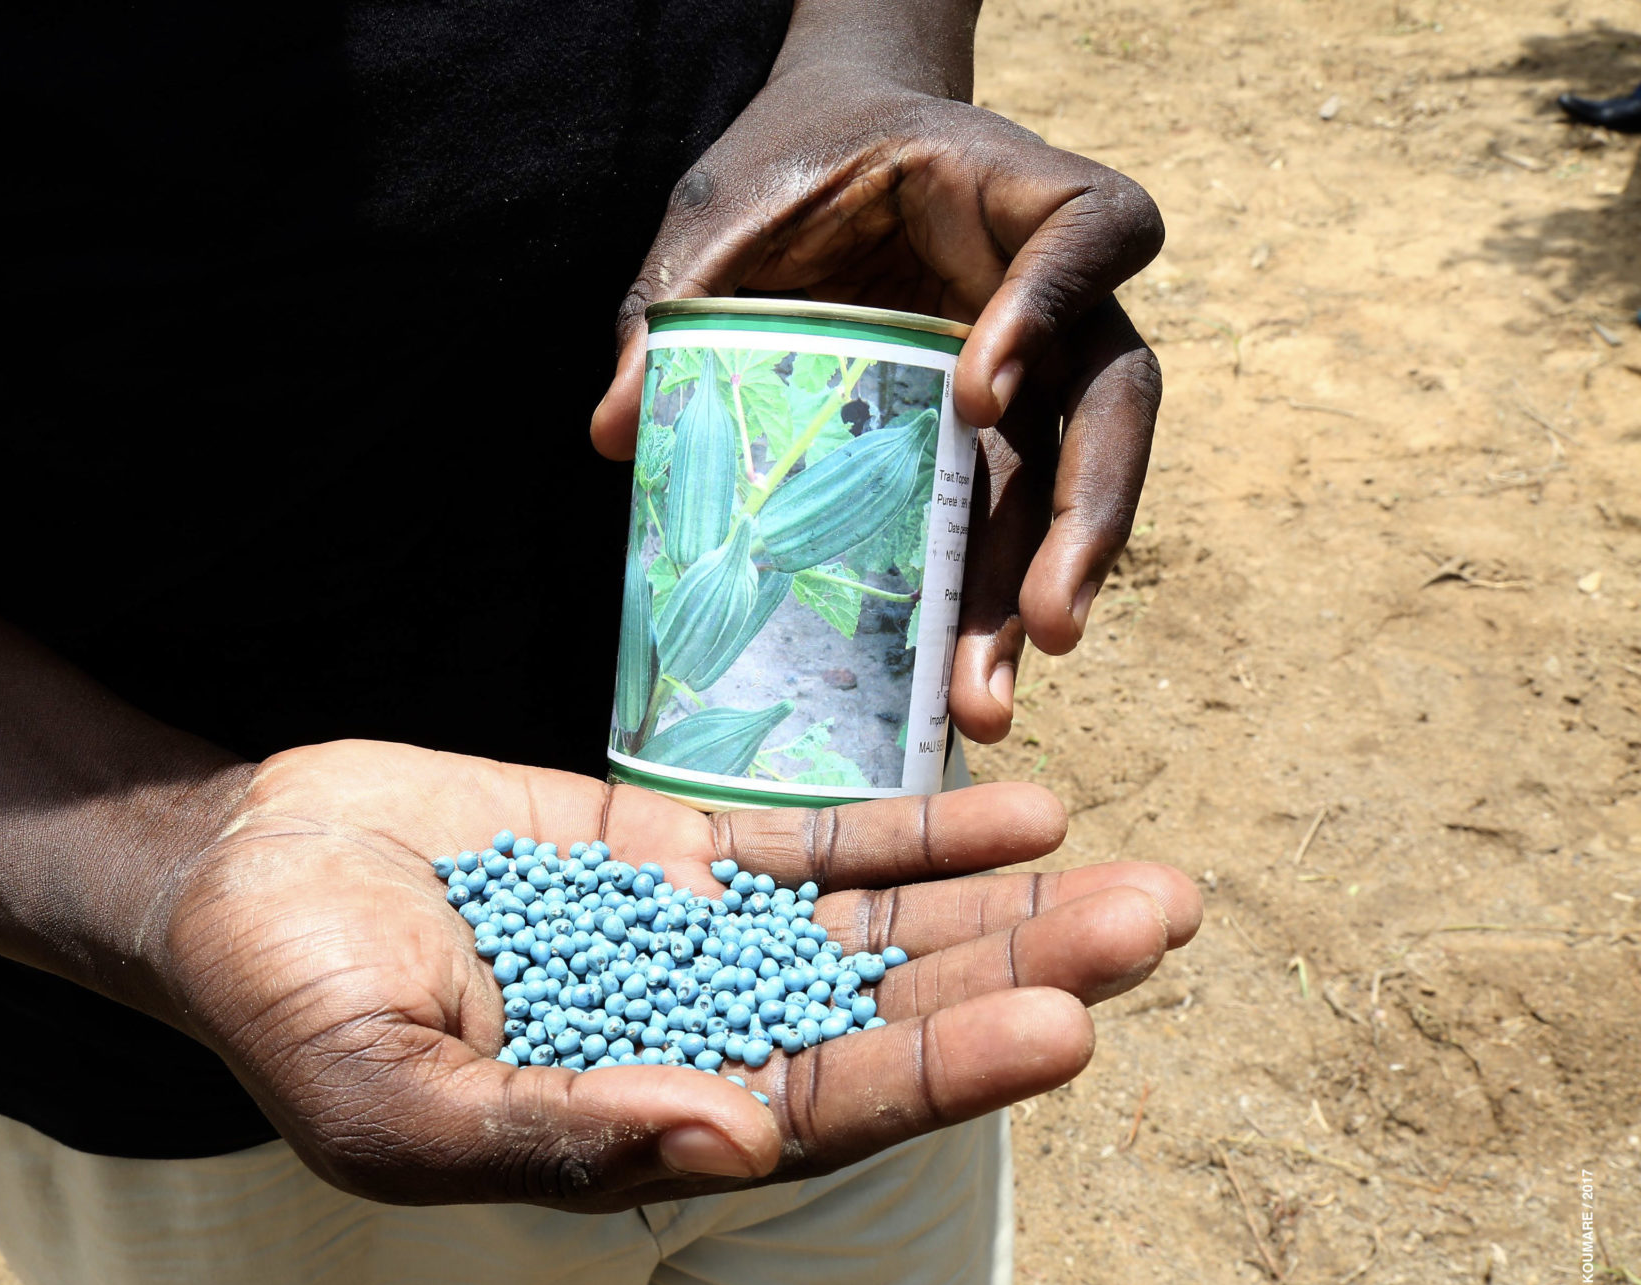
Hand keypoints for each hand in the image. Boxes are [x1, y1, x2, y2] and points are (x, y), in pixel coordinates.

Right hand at [157, 740, 1198, 1210]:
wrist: (234, 875)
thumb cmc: (285, 1006)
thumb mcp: (387, 1101)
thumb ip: (553, 1135)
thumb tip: (727, 1139)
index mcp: (639, 1130)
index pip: (823, 1113)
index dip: (941, 1073)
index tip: (1065, 1026)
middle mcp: (693, 1042)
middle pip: (886, 1018)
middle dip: (1021, 976)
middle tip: (1158, 924)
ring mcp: (691, 943)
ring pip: (872, 930)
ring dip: (999, 907)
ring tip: (1131, 874)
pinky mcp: (667, 852)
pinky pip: (807, 842)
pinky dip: (908, 832)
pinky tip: (1017, 813)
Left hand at [590, 65, 1164, 745]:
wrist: (829, 141)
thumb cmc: (792, 159)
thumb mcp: (723, 215)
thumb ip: (677, 302)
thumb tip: (613, 430)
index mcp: (1015, 192)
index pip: (1090, 236)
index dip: (1050, 311)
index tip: (975, 393)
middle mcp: (1059, 289)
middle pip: (1114, 402)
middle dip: (1084, 521)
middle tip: (1045, 628)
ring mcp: (1042, 369)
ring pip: (1071, 484)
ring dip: (1036, 593)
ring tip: (985, 699)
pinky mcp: (1002, 434)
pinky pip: (1006, 516)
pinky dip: (979, 600)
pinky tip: (944, 685)